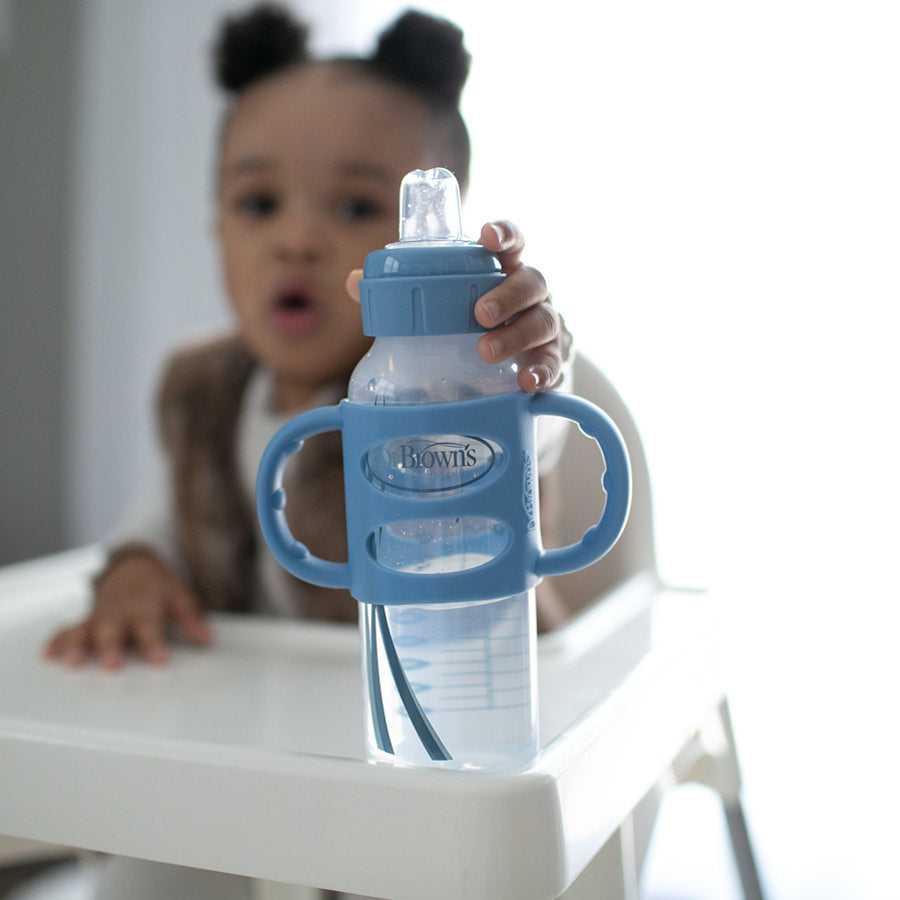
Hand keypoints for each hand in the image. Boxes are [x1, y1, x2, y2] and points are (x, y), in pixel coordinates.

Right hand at [43, 553, 211, 668]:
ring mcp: (99, 613)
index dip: (153, 642)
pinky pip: (69, 627)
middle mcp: (118, 608)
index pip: (149, 623)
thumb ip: (191, 618)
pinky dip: (58, 640)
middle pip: (113, 627)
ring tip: (72, 661)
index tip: (158, 659)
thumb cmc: (156, 586)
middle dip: (110, 645)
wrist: (132, 565)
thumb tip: (206, 638)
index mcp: (143, 602)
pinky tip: (49, 654)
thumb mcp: (179, 595)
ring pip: (86, 628)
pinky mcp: (86, 618)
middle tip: (111, 663)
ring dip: (78, 644)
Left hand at [344, 220, 569, 391]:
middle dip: (507, 296)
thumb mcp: (444, 308)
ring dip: (516, 335)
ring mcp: (545, 326)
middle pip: (532, 282)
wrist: (508, 376)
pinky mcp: (552, 361)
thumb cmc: (470, 328)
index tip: (488, 236)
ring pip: (543, 322)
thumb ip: (401, 294)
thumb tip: (355, 281)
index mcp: (503, 272)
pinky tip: (527, 382)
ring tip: (486, 351)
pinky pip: (553, 364)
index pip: (512, 243)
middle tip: (478, 314)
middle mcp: (530, 295)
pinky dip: (542, 371)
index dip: (504, 234)